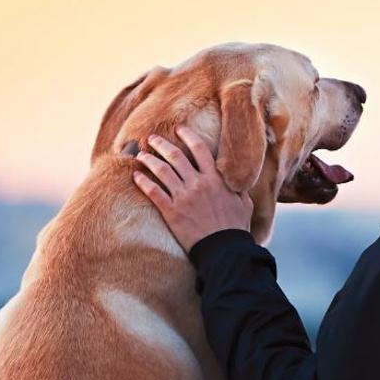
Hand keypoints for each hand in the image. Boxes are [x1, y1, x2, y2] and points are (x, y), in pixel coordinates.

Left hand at [131, 124, 253, 253]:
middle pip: (175, 155)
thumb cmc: (235, 228)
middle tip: (152, 137)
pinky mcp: (171, 212)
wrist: (224, 250)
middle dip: (161, 144)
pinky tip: (136, 176)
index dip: (187, 135)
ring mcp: (183, 197)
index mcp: (216, 178)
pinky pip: (154, 192)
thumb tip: (237, 178)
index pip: (199, 148)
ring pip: (162, 171)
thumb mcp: (244, 202)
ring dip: (149, 159)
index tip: (179, 128)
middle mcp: (198, 183)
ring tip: (141, 154)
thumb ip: (237, 187)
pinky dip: (143, 182)